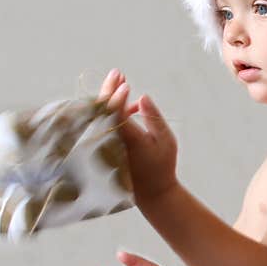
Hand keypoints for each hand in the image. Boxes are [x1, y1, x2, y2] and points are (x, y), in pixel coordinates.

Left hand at [97, 68, 178, 204]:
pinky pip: (104, 125)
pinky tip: (130, 107)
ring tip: (121, 83)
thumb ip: (154, 117)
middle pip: (103, 111)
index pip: (116, 113)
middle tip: (117, 73)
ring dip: (109, 99)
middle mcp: (112, 142)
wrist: (152, 192)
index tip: (124, 82)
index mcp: (128, 140)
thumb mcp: (166, 140)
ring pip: (100, 116)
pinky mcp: (104, 148)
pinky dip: (113, 113)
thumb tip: (142, 96)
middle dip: (109, 90)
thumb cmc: (162, 165)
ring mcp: (106, 146)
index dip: (117, 96)